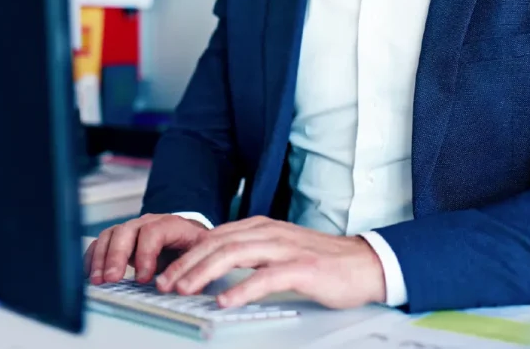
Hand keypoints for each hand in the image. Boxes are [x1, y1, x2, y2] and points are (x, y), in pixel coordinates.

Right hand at [84, 214, 209, 285]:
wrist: (189, 240)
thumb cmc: (194, 250)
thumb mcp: (200, 258)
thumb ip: (190, 270)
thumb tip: (178, 287)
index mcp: (172, 225)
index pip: (154, 232)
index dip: (146, 253)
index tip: (143, 278)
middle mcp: (149, 222)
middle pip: (128, 230)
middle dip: (117, 255)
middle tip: (111, 279)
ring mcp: (133, 228)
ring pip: (112, 234)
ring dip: (101, 258)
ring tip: (97, 280)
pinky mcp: (120, 238)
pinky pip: (102, 242)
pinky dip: (93, 256)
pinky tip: (89, 273)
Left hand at [155, 216, 385, 309]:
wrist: (364, 263)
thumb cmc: (322, 260)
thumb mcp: (279, 250)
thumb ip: (251, 253)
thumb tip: (217, 263)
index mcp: (261, 228)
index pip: (215, 237)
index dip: (187, 255)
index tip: (167, 272)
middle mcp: (269, 233)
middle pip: (217, 243)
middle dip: (187, 264)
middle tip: (165, 283)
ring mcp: (285, 249)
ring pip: (234, 255)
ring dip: (204, 273)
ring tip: (185, 289)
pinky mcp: (302, 268)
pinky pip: (265, 278)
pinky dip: (241, 289)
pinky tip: (225, 300)